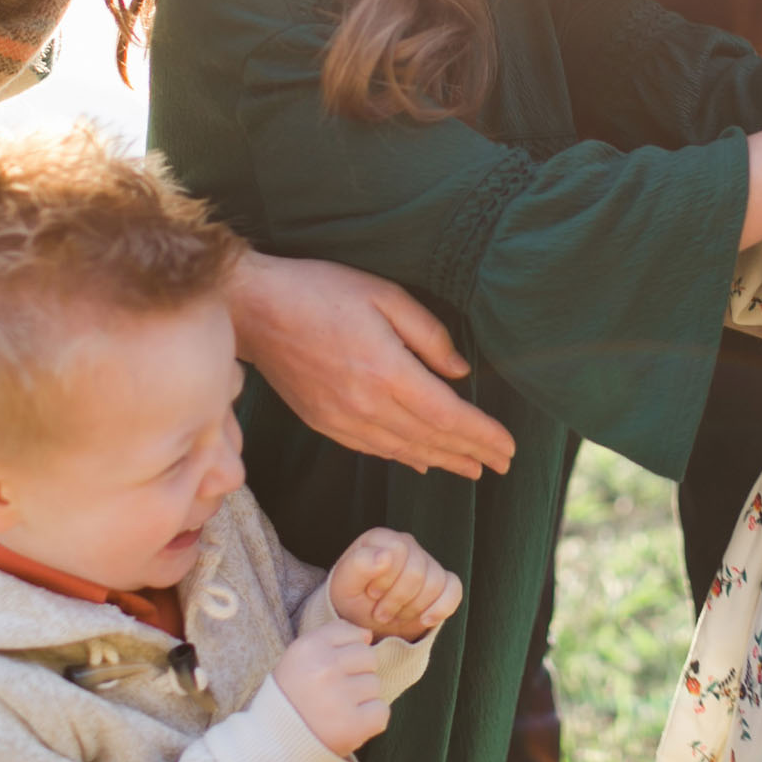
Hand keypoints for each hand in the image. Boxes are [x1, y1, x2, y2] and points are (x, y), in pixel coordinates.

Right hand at [228, 252, 515, 477]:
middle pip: (431, 439)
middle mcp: (366, 405)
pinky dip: (404, 458)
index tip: (507, 448)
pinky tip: (421, 462)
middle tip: (501, 466)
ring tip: (471, 470)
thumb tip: (459, 374)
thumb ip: (429, 335)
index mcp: (387, 371)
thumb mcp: (386, 295)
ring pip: (404, 450)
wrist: (254, 309)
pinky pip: (373, 450)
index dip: (482, 435)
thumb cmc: (321, 291)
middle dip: (471, 454)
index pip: (447, 415)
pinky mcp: (324, 423)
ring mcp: (342, 419)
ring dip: (442, 462)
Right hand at [273, 620, 387, 756]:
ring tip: (336, 710)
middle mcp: (325, 668)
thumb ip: (331, 638)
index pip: (352, 633)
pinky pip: (381, 711)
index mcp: (308, 648)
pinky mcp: (353, 725)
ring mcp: (340, 697)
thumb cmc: (291, 698)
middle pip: (369, 657)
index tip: (328, 670)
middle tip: (334, 693)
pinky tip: (347, 724)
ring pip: (376, 684)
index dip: (345, 653)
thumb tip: (367, 635)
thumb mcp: (299, 658)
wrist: (274, 746)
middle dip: (357, 674)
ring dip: (362, 698)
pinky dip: (369, 720)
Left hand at [328, 528, 463, 641]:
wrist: (364, 623)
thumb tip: (385, 555)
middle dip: (398, 599)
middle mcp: (407, 545)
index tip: (372, 594)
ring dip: (413, 608)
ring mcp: (427, 562)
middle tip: (381, 612)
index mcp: (382, 539)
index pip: (398, 551)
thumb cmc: (352, 600)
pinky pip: (454, 590)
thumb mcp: (344, 586)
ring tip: (395, 615)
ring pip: (435, 583)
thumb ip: (358, 565)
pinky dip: (441, 608)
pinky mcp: (442, 582)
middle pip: (418, 571)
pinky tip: (424, 619)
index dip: (386, 579)